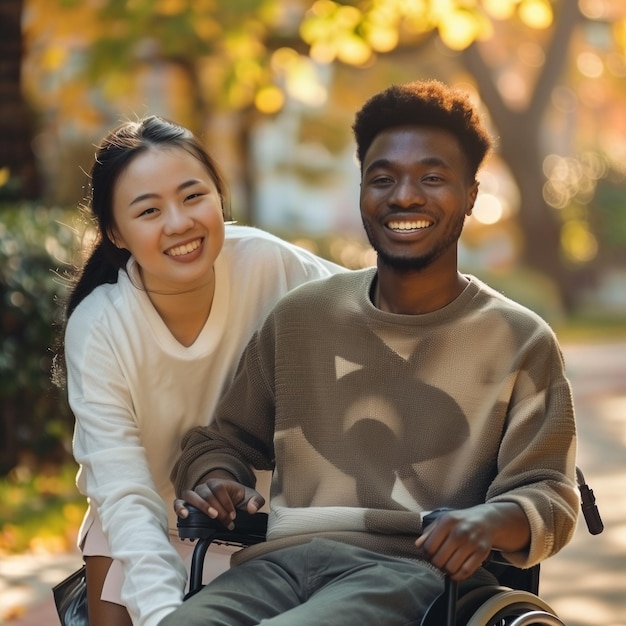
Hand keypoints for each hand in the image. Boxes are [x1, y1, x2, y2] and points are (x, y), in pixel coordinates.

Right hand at [174, 471, 264, 529]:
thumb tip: (251, 509)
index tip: (234, 515)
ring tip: (212, 517)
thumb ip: (255, 501)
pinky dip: (179, 508)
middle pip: (206, 493)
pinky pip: (178, 503)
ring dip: (200, 506)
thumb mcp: (250, 498)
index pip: (219, 487)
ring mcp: (194, 494)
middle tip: (226, 521)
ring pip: (191, 495)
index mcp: (219, 483)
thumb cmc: (237, 499)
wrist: (228, 501)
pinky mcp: (186, 504)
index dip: (226, 501)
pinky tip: (185, 516)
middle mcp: (204, 487)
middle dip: (217, 508)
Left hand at [415, 503, 529, 580]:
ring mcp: (471, 542)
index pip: (429, 547)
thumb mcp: (443, 520)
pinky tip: (456, 571)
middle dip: (436, 564)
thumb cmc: (460, 521)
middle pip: (439, 560)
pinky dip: (458, 576)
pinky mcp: (482, 552)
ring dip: (446, 571)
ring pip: (451, 568)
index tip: (429, 554)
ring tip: (447, 565)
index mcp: (447, 522)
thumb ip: (429, 532)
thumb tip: (418, 545)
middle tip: (438, 561)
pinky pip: (466, 572)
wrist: (486, 519)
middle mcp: (459, 532)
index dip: (426, 554)